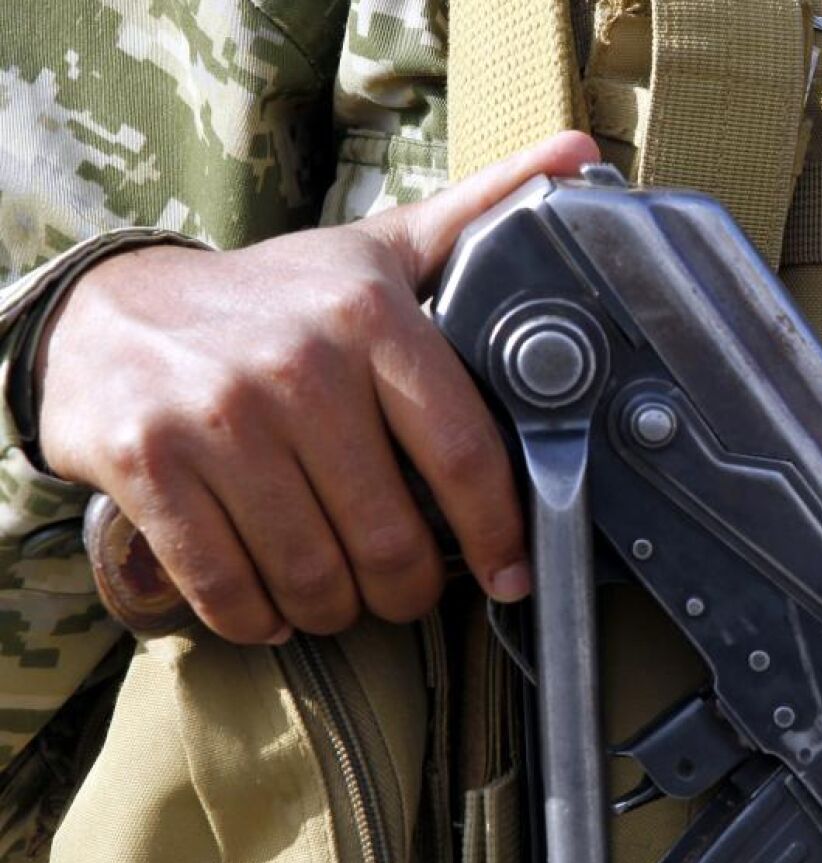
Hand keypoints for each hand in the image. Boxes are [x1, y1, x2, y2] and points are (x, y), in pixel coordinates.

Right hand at [37, 132, 600, 644]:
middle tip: (405, 591)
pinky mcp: (150, 463)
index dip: (497, 532)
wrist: (109, 312)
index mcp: (371, 316)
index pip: (462, 452)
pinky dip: (256, 617)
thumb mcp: (377, 248)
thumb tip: (582, 156)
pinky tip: (269, 607)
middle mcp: (301, 365)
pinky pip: (226, 584)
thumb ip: (481, 212)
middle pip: (390, 534)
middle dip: (406, 589)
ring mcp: (222, 416)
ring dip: (334, 611)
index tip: (511, 573)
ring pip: (313, 573)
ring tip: (340, 600)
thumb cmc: (270, 297)